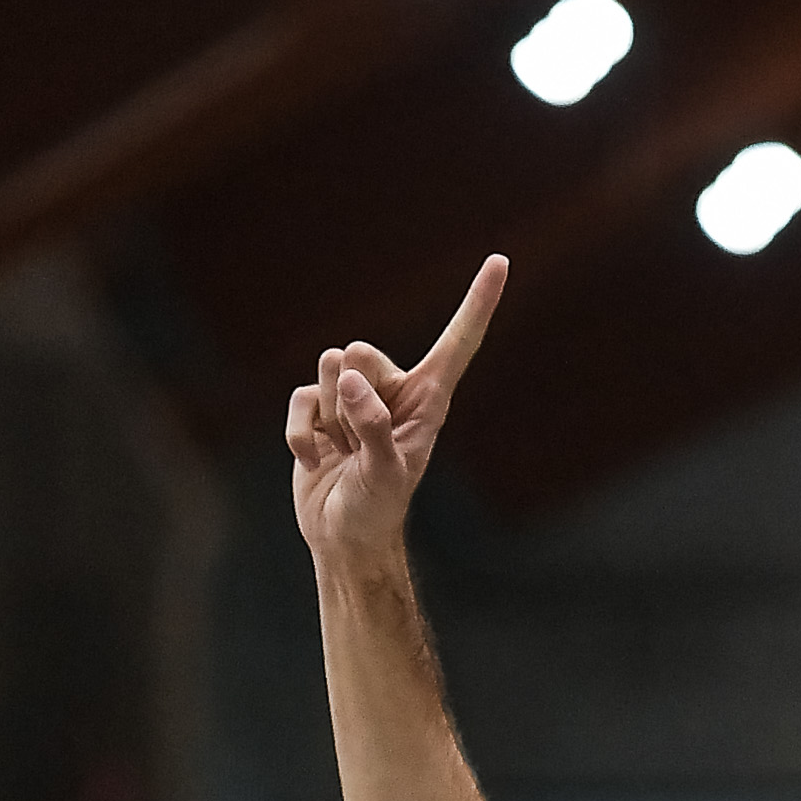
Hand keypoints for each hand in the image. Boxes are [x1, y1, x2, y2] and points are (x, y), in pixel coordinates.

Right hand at [287, 255, 507, 567]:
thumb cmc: (376, 512)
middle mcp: (392, 391)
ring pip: (327, 367)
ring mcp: (353, 397)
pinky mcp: (318, 409)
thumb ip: (373, 426)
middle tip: (359, 444)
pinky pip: (299, 397)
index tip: (501, 261)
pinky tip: (314, 461)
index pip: (457, 343)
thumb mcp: (385, 476)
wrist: (344, 539)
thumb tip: (349, 379)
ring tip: (341, 453)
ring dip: (328, 416)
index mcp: (427, 401)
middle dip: (350, 396)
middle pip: (360, 351)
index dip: (477, 303)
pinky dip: (300, 433)